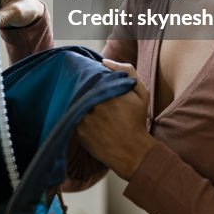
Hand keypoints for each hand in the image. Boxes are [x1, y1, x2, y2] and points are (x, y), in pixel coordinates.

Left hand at [75, 59, 155, 179]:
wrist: (133, 152)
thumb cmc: (136, 121)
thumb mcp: (140, 94)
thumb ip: (127, 72)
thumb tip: (104, 62)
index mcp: (109, 91)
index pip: (91, 76)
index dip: (91, 78)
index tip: (95, 83)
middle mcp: (95, 103)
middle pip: (82, 89)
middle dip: (85, 90)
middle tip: (92, 97)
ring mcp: (85, 118)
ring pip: (76, 102)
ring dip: (79, 103)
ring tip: (89, 108)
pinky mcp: (79, 131)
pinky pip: (73, 117)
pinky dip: (77, 115)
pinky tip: (87, 119)